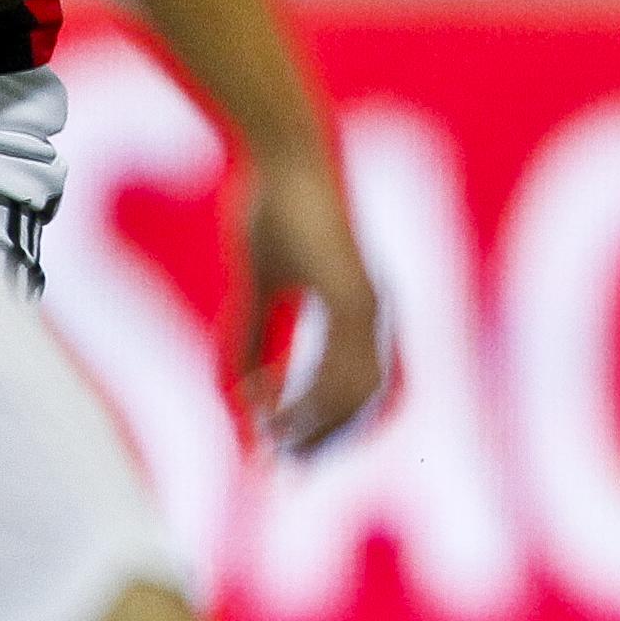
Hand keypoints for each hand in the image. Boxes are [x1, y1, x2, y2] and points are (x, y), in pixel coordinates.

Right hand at [237, 142, 387, 451]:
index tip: (298, 458)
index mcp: (362, 311)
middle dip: (328, 439)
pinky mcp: (351, 288)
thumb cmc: (270, 210)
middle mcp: (376, 310)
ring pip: (357, 387)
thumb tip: (242, 400)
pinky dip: (307, 392)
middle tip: (284, 468)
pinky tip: (269, 407)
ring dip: (314, 424)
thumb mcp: (259, 287)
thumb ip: (253, 341)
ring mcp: (370, 300)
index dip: (341, 429)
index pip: (371, 390)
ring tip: (272, 443)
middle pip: (370, 400)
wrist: (283, 152)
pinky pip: (340, 358)